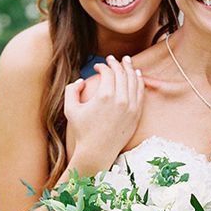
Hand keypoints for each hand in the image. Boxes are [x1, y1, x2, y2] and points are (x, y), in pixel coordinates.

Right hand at [64, 55, 143, 175]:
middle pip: (122, 73)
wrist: (97, 152)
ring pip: (134, 81)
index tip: (97, 66)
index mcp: (105, 96)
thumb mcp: (70, 109)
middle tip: (113, 58)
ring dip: (130, 69)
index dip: (102, 66)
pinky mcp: (136, 115)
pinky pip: (140, 93)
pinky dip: (139, 82)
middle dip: (117, 63)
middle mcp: (121, 100)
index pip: (108, 72)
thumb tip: (81, 80)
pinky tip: (137, 75)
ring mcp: (131, 107)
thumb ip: (71, 90)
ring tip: (127, 61)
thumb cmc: (82, 131)